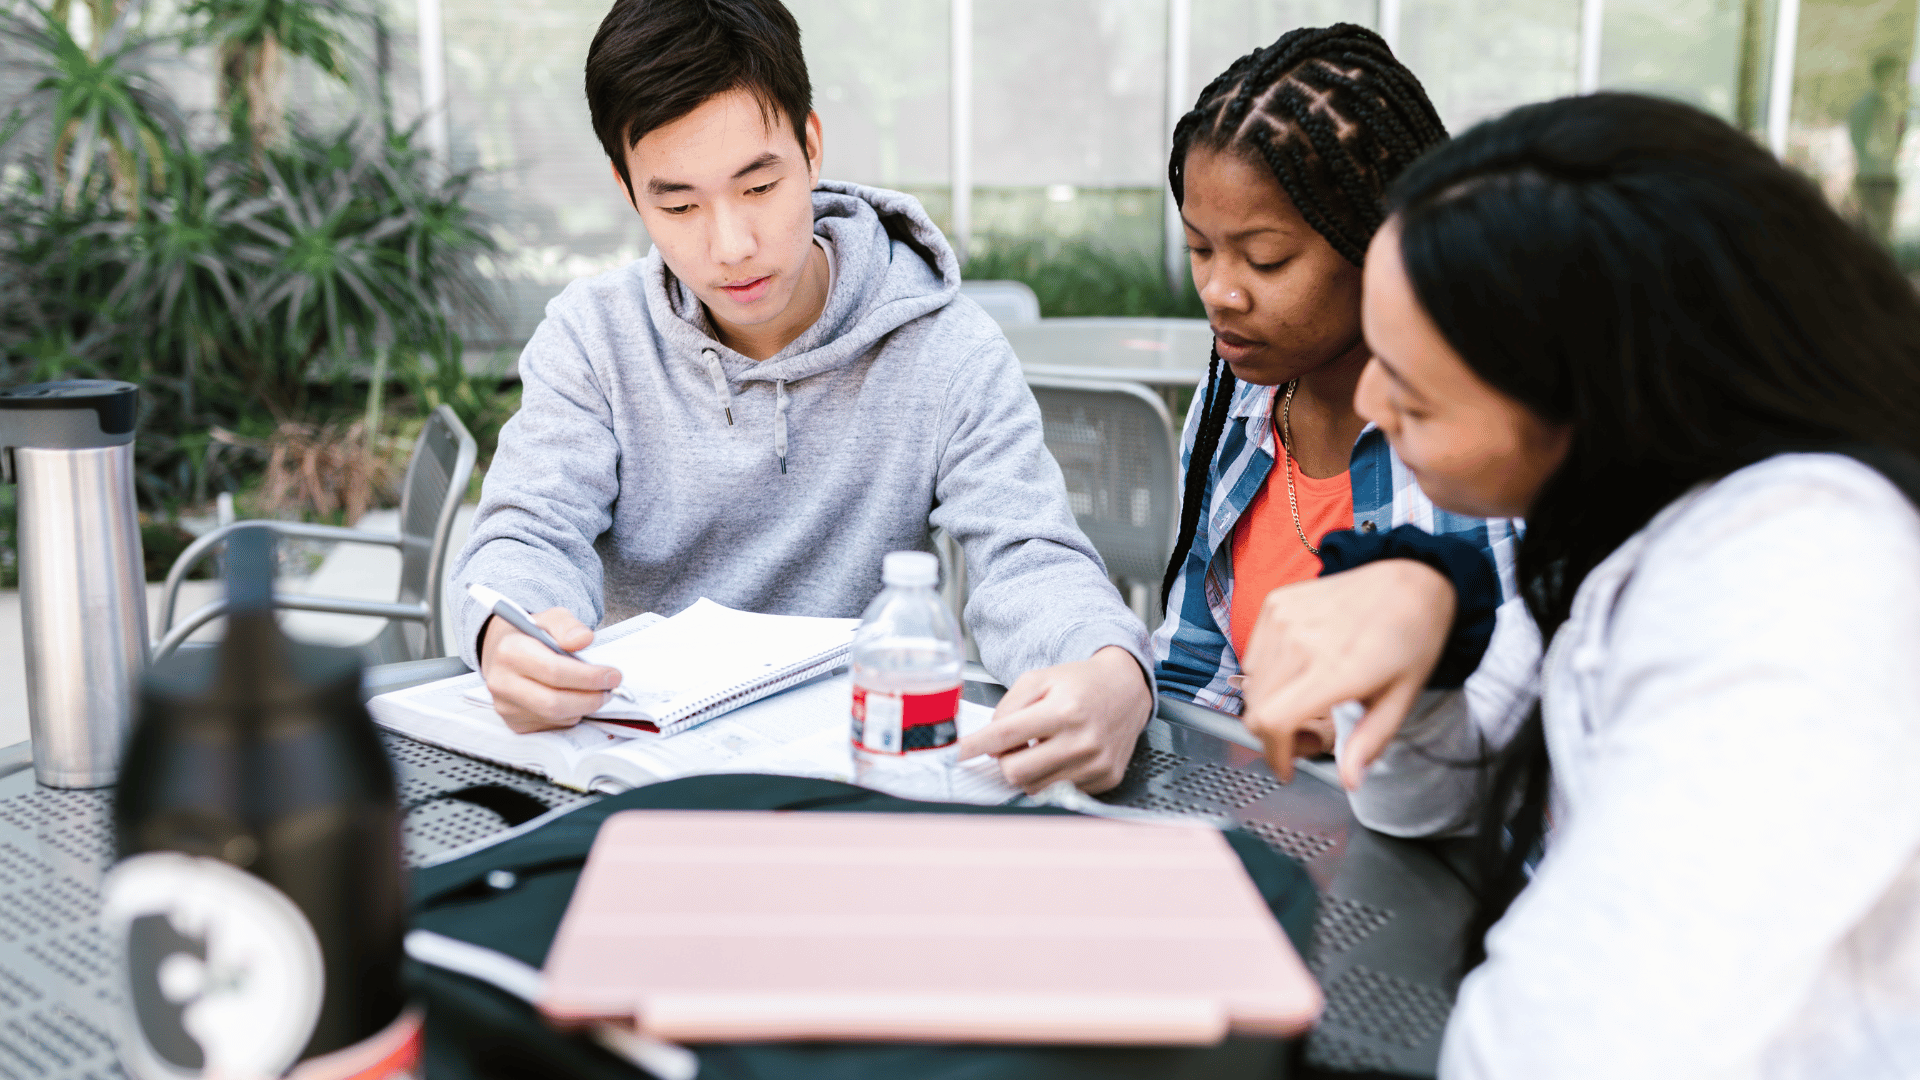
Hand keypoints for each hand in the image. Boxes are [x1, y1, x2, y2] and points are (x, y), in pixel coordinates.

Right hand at [479, 607, 623, 733]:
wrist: (502, 653)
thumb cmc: (531, 636)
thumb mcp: (550, 619)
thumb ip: (568, 626)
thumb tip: (584, 639)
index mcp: (510, 652)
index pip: (554, 671)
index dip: (588, 676)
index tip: (613, 675)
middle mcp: (502, 683)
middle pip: (554, 702)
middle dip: (590, 698)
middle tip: (610, 689)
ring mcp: (506, 707)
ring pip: (556, 717)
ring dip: (583, 707)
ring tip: (594, 691)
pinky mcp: (514, 724)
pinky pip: (552, 726)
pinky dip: (571, 715)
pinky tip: (574, 700)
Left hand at [955, 646, 1151, 793]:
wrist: (1127, 689)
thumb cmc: (1080, 683)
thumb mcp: (1038, 678)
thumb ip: (1008, 708)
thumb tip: (989, 743)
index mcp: (1064, 710)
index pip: (1007, 735)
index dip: (976, 745)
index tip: (957, 754)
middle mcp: (1083, 740)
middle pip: (1017, 771)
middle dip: (1004, 761)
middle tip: (1011, 745)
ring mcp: (1096, 764)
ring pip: (1035, 787)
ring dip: (1027, 770)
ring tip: (1040, 747)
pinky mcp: (1105, 778)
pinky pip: (1060, 790)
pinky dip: (1050, 776)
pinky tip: (1061, 755)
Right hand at [1240, 560, 1454, 788]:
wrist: (1409, 579)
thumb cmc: (1410, 638)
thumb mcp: (1400, 699)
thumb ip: (1369, 742)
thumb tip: (1348, 780)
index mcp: (1334, 668)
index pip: (1272, 722)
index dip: (1274, 754)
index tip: (1286, 767)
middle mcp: (1300, 641)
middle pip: (1255, 709)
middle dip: (1276, 735)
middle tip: (1308, 734)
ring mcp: (1283, 618)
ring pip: (1250, 684)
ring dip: (1269, 704)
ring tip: (1306, 700)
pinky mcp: (1276, 603)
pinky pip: (1253, 654)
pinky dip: (1267, 673)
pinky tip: (1299, 670)